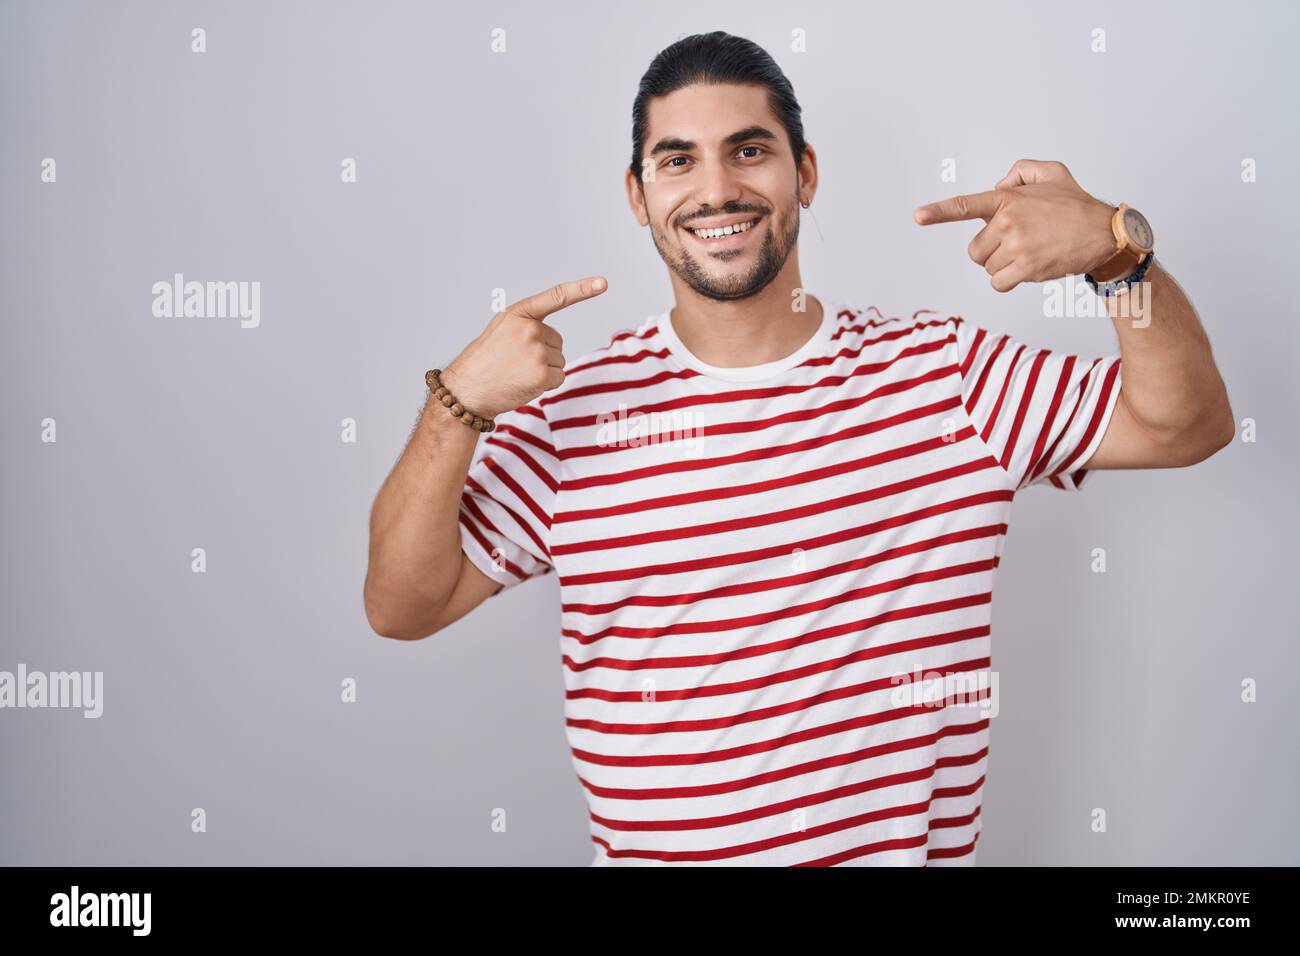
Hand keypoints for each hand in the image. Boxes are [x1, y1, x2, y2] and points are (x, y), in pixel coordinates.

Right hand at [440, 277, 606, 418]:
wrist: (467, 390)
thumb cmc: (484, 361)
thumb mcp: (501, 330)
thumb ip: (525, 324)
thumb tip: (554, 339)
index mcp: (519, 314)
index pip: (556, 297)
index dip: (581, 289)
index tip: (602, 283)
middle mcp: (529, 329)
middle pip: (557, 341)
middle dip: (543, 353)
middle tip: (515, 362)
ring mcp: (536, 351)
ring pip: (558, 360)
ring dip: (543, 370)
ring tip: (517, 372)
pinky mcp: (542, 374)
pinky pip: (559, 377)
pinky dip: (546, 384)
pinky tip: (524, 383)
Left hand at [914, 159, 1117, 291]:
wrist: (1105, 233)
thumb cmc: (1077, 205)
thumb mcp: (1052, 172)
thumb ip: (1020, 172)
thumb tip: (998, 188)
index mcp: (1008, 199)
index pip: (966, 206)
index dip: (939, 211)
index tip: (918, 216)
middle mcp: (1008, 221)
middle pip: (975, 249)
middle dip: (991, 250)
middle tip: (1018, 242)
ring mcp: (1016, 246)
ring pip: (987, 267)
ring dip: (1002, 265)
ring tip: (1029, 252)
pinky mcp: (1025, 269)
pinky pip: (998, 283)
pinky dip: (1009, 280)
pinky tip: (1029, 268)